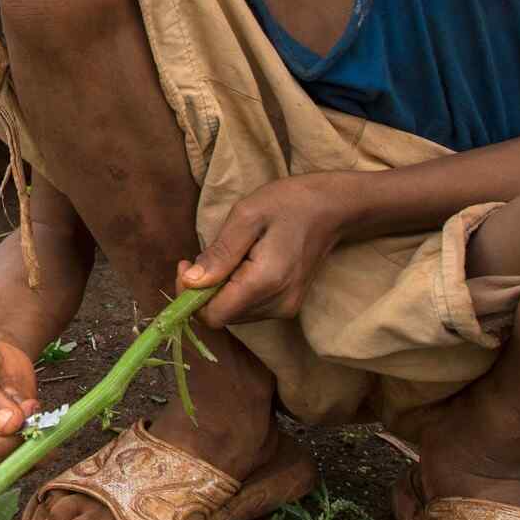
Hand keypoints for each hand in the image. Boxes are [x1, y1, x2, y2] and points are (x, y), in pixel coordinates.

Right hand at [0, 319, 39, 476]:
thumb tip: (8, 426)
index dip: (9, 441)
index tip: (28, 409)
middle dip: (22, 441)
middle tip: (31, 405)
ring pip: (15, 468)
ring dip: (32, 439)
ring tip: (28, 404)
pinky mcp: (4, 452)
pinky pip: (28, 460)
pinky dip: (38, 438)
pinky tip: (32, 411)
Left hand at [179, 172, 360, 328]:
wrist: (333, 208)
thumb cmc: (289, 203)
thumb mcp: (247, 216)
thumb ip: (219, 254)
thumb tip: (190, 282)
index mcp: (265, 283)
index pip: (213, 316)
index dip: (189, 296)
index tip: (186, 264)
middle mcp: (277, 305)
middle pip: (221, 317)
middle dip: (203, 291)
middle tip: (204, 256)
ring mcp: (286, 308)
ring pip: (233, 314)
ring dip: (219, 291)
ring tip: (230, 256)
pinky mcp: (288, 306)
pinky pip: (248, 309)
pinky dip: (235, 291)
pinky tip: (243, 264)